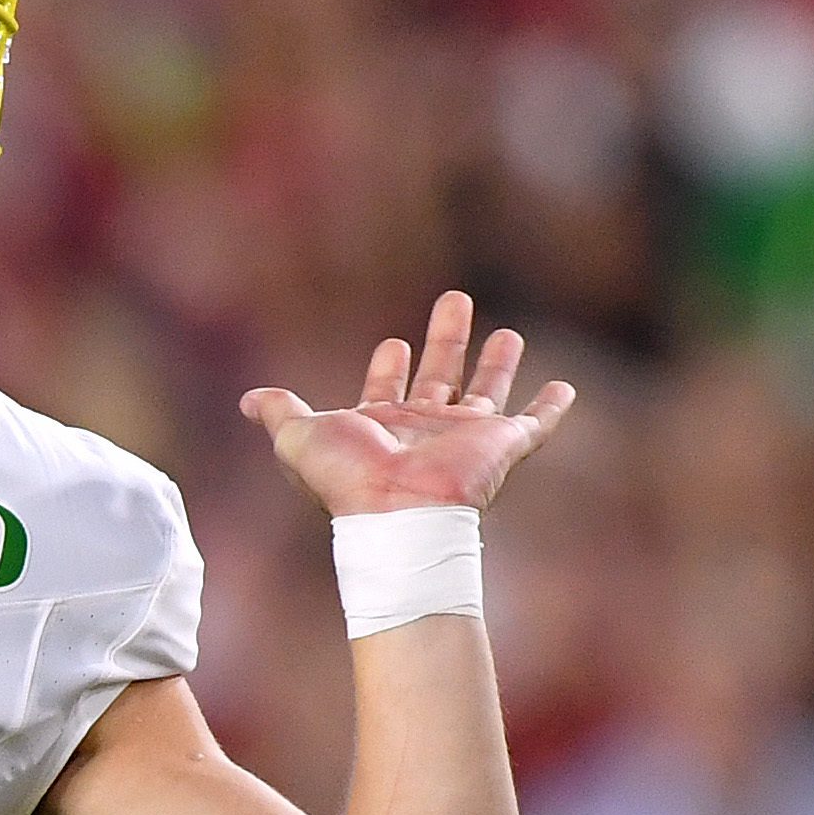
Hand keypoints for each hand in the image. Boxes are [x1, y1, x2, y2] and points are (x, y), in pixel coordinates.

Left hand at [239, 291, 574, 515]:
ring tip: (507, 332)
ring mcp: (466, 438)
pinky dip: (552, 408)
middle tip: (455, 301)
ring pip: (486, 389)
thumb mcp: (299, 437)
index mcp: (381, 427)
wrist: (397, 513)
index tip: (392, 344)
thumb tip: (247, 401)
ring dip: (496, 362)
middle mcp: (425, 430)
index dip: (388, 368)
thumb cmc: (347, 478)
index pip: (386, 389)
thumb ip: (280, 414)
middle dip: (445, 340)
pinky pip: (535, 424)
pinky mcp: (502, 446)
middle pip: (439, 375)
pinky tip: (566, 388)